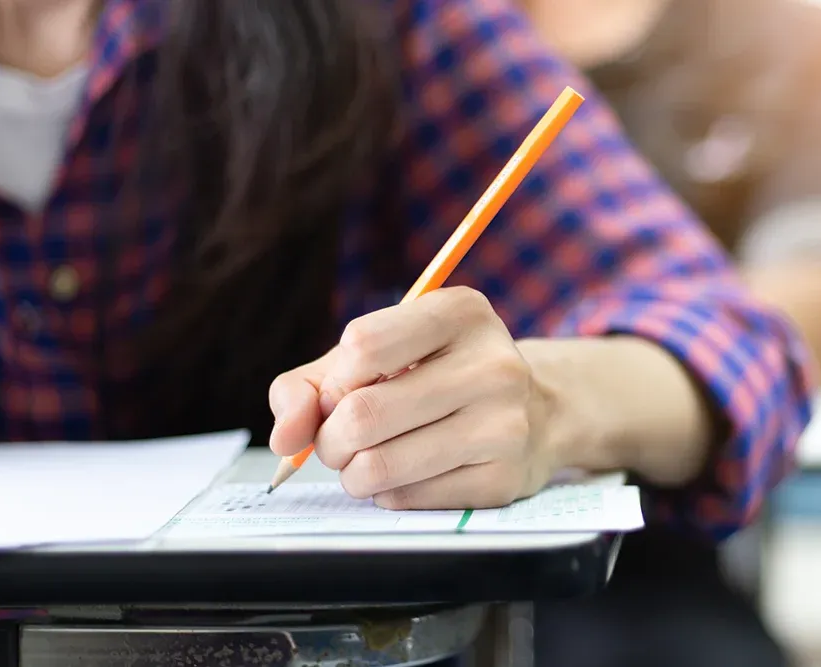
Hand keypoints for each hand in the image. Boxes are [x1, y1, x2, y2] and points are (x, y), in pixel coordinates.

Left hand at [268, 287, 556, 509]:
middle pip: (363, 413)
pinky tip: (407, 475)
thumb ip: (310, 386)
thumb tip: (285, 438)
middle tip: (340, 441)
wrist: (534, 416)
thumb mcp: (376, 358)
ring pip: (379, 465)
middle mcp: (492, 364)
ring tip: (365, 462)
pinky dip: (388, 494)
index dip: (333, 381)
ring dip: (352, 473)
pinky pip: (406, 498)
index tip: (342, 393)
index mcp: (460, 312)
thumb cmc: (435, 378)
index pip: (362, 346)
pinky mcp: (502, 480)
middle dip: (330, 439)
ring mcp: (504, 425)